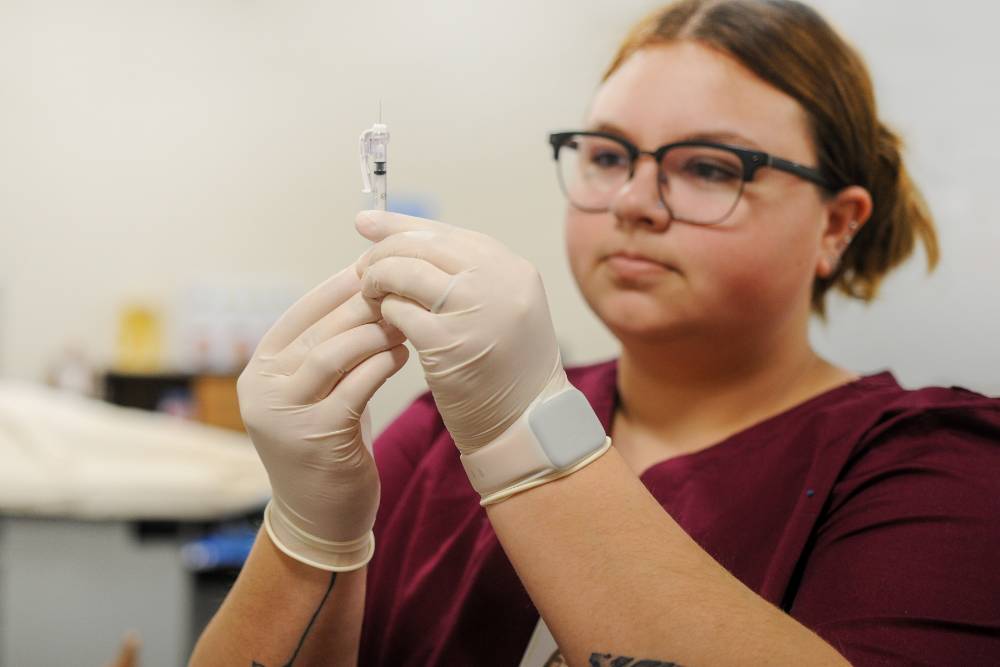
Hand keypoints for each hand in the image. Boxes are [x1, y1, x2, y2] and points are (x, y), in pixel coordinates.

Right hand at [237, 264, 407, 569]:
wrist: (319, 517)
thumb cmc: (327, 443)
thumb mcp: (315, 392)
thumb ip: (326, 349)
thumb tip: (363, 291)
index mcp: (259, 369)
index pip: (298, 313)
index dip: (336, 288)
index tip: (373, 268)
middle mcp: (263, 389)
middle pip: (317, 330)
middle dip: (362, 305)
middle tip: (400, 290)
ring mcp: (284, 414)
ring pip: (332, 352)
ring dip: (373, 332)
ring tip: (404, 322)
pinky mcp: (315, 437)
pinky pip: (354, 387)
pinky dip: (381, 365)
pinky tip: (402, 355)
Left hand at [354, 210, 567, 454]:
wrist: (527, 420)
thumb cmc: (508, 366)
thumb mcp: (503, 306)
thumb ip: (465, 274)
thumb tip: (401, 238)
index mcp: (511, 267)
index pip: (445, 232)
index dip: (400, 225)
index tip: (366, 224)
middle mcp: (497, 280)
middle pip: (421, 245)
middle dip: (382, 253)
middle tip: (362, 269)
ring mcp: (473, 310)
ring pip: (404, 271)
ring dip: (377, 280)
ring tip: (370, 295)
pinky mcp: (447, 342)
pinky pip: (398, 310)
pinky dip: (385, 313)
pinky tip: (385, 323)